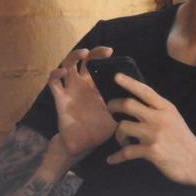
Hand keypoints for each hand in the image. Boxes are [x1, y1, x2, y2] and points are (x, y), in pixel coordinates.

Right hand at [47, 46, 116, 161]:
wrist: (82, 144)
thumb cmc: (99, 129)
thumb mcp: (116, 116)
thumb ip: (125, 107)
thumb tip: (141, 101)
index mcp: (95, 86)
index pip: (98, 65)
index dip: (102, 56)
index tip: (112, 53)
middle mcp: (82, 84)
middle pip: (84, 60)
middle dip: (93, 52)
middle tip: (104, 52)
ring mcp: (70, 89)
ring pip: (67, 65)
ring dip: (73, 56)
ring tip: (83, 54)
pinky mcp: (60, 98)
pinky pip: (54, 82)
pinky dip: (56, 74)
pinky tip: (63, 72)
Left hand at [105, 74, 195, 188]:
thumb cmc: (184, 140)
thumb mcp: (174, 119)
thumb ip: (157, 111)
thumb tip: (134, 105)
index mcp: (166, 108)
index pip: (145, 91)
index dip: (129, 82)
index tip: (116, 76)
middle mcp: (159, 118)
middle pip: (128, 104)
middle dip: (114, 106)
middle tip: (110, 110)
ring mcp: (154, 134)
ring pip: (124, 127)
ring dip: (118, 134)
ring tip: (122, 140)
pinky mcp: (151, 151)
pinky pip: (127, 152)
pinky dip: (117, 157)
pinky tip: (112, 160)